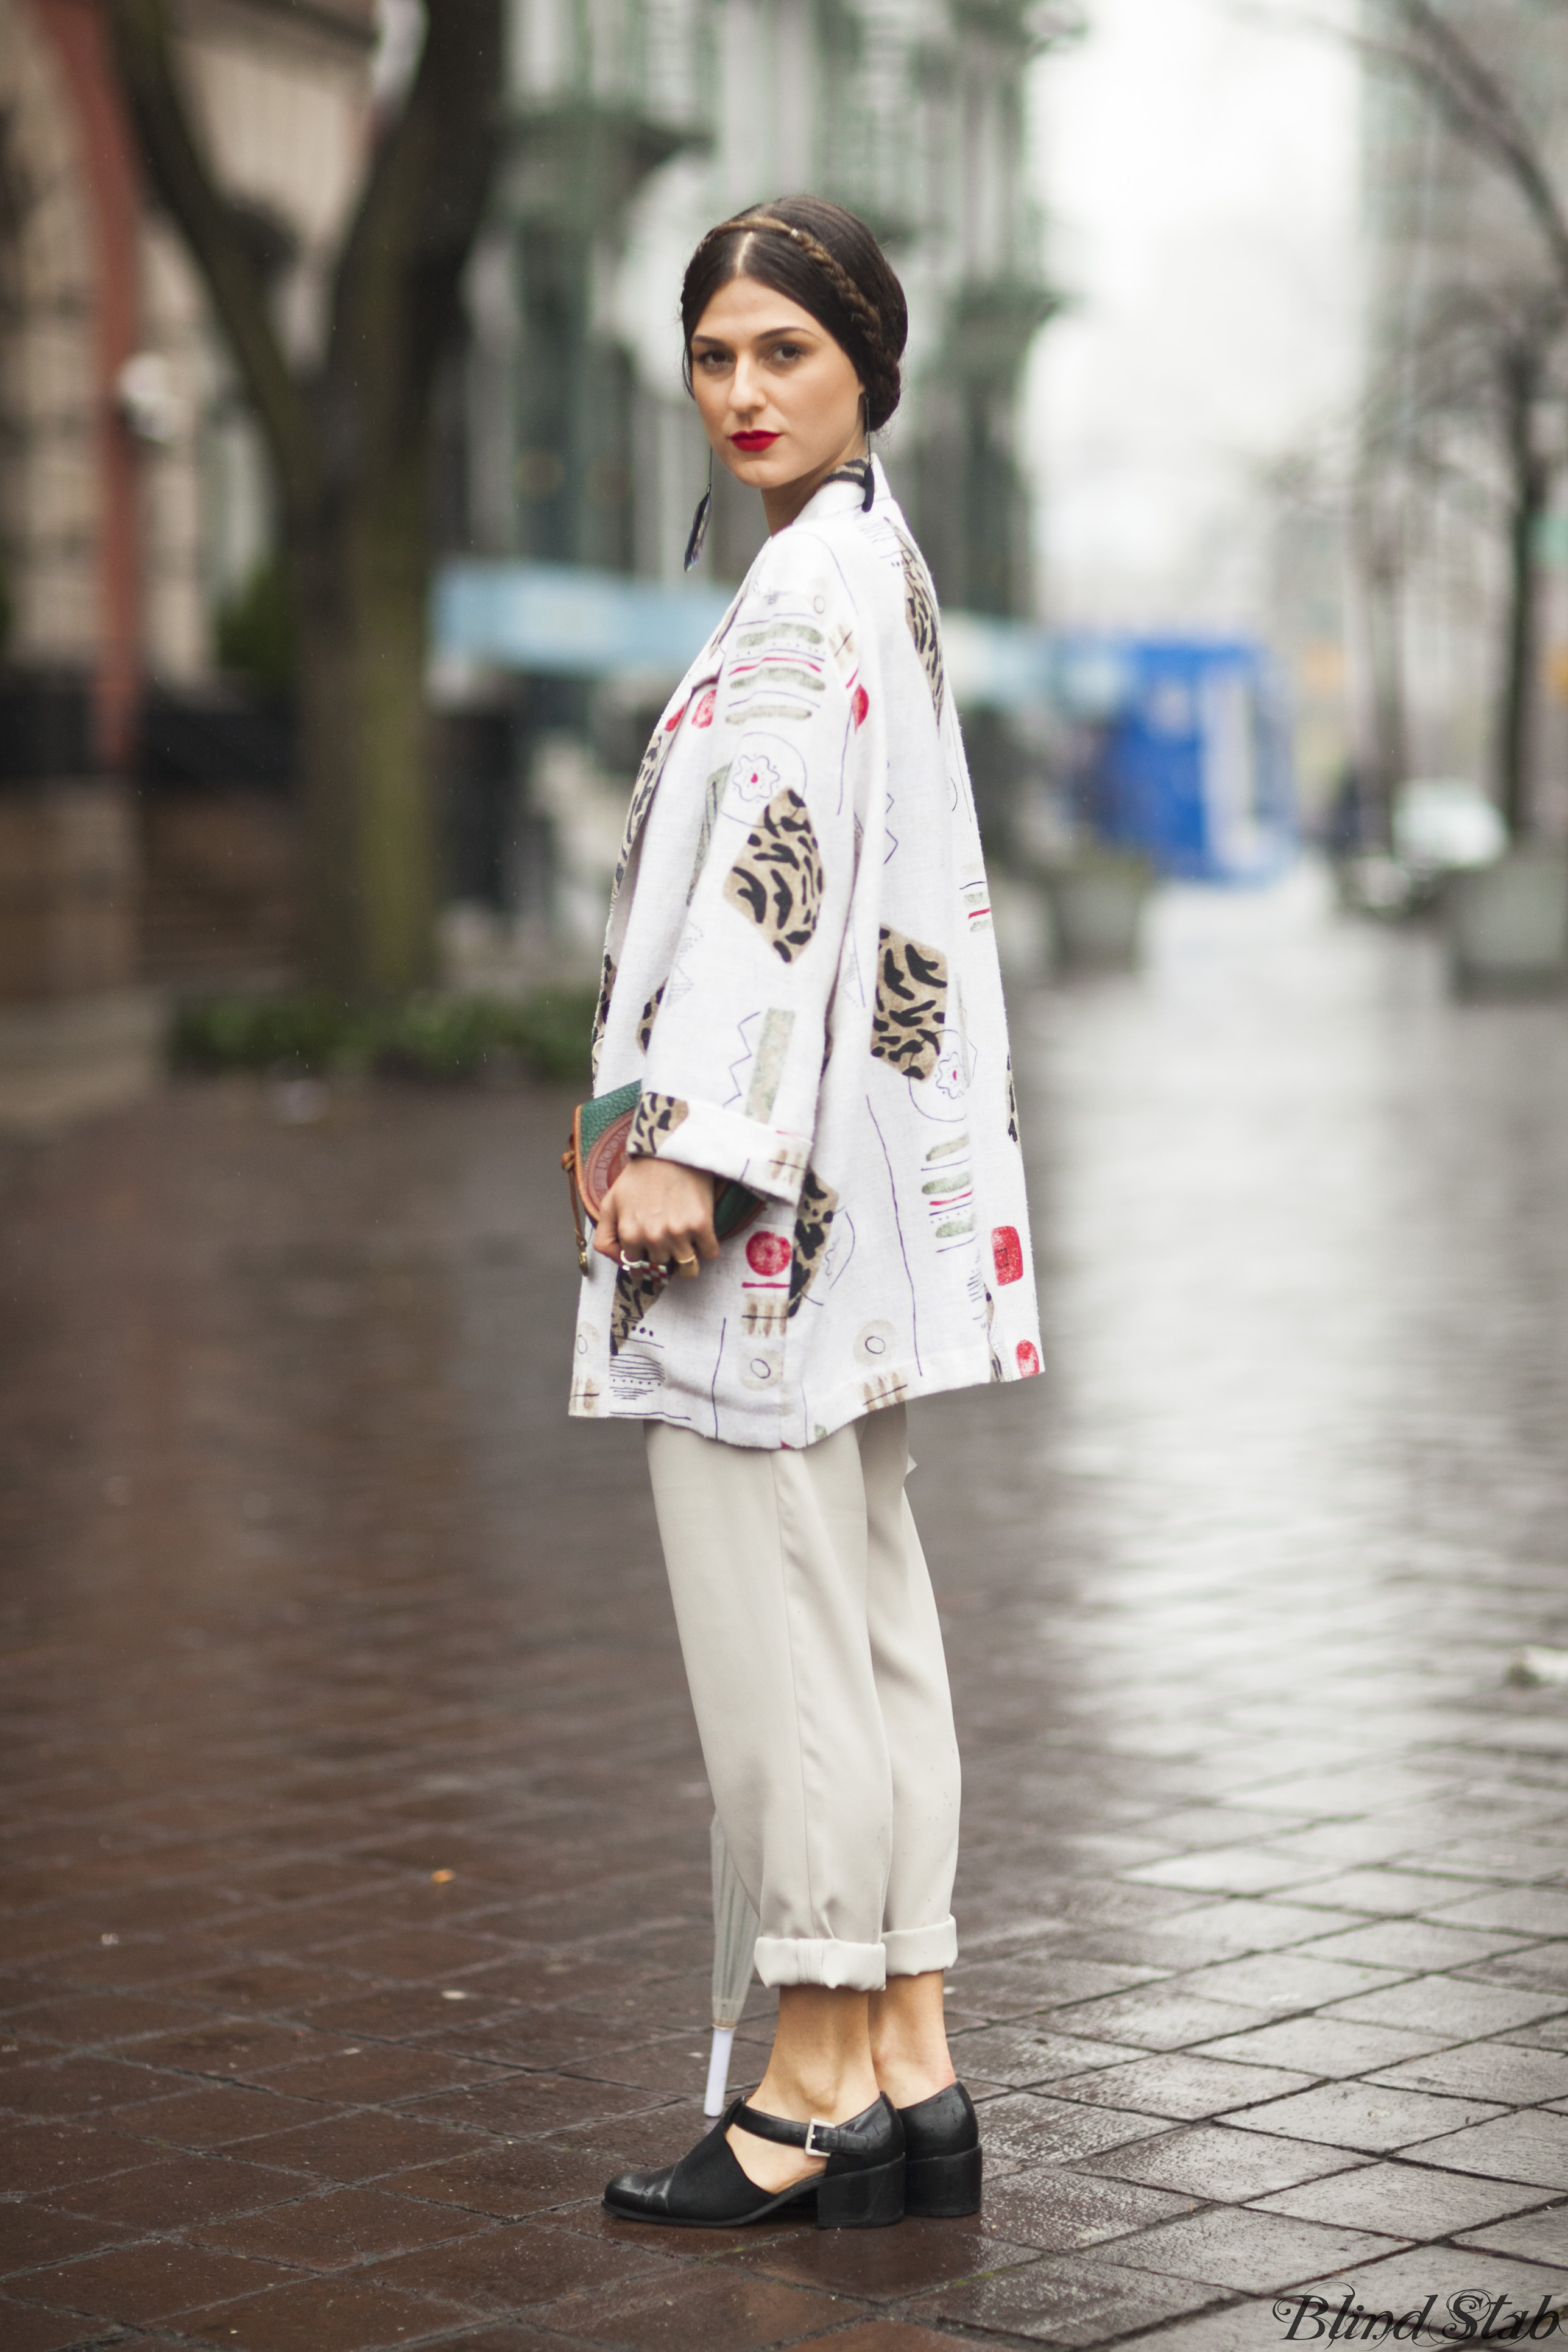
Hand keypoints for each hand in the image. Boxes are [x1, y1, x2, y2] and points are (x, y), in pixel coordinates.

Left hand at [594, 1158, 719, 1279]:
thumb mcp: (610, 1203)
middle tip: (669, 1238)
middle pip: (663, 1267)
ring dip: (688, 1261)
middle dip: (665, 1257)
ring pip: (688, 1269)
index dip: (645, 1256)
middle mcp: (652, 1237)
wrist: (670, 1149)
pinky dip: (708, 1248)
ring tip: (687, 1244)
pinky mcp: (701, 1225)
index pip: (637, 1265)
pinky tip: (701, 1234)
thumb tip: (621, 1263)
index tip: (651, 1247)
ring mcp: (678, 1233)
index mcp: (629, 1234)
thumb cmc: (640, 1175)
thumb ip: (605, 1237)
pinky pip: (709, 1254)